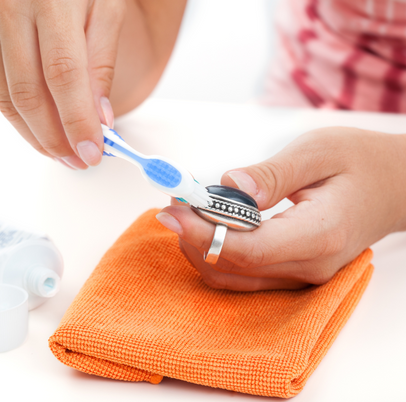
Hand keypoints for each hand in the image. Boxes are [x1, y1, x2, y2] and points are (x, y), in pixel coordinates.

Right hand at [0, 0, 125, 168]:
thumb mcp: (106, 9)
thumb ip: (101, 63)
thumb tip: (100, 119)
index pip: (63, 76)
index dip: (78, 121)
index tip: (93, 151)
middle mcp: (8, 8)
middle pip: (28, 94)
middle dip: (55, 139)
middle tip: (79, 161)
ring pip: (6, 98)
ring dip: (36, 135)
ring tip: (62, 153)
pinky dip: (20, 115)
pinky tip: (42, 128)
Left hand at [156, 127, 405, 290]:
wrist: (394, 186)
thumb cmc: (361, 163)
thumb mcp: (320, 152)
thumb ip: (272, 174)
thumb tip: (230, 185)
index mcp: (319, 235)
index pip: (248, 249)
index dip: (203, 232)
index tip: (173, 209)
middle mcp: (310, 266)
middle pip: (234, 267)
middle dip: (193, 236)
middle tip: (173, 202)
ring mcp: (302, 276)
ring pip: (233, 277)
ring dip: (201, 246)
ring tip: (185, 210)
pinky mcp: (294, 273)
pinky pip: (244, 275)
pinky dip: (217, 252)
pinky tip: (207, 225)